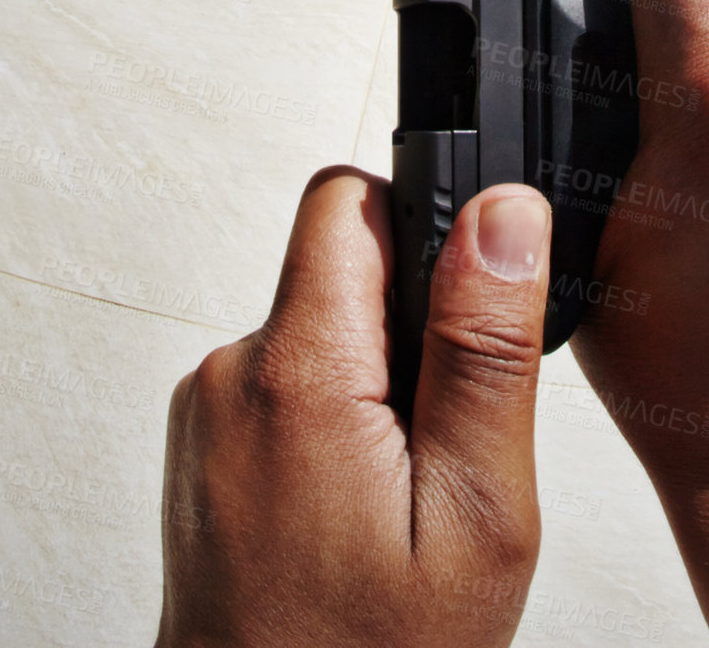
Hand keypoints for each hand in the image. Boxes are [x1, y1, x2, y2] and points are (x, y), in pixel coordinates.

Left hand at [155, 168, 552, 647]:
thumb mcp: (474, 509)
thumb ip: (484, 348)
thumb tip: (502, 215)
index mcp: (297, 372)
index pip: (349, 199)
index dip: (424, 227)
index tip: (462, 306)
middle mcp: (229, 375)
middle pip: (341, 265)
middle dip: (411, 324)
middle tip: (442, 436)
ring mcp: (207, 412)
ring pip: (323, 326)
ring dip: (376, 380)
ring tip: (400, 486)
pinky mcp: (205, 443)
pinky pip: (290, 380)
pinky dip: (337, 417)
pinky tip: (359, 501)